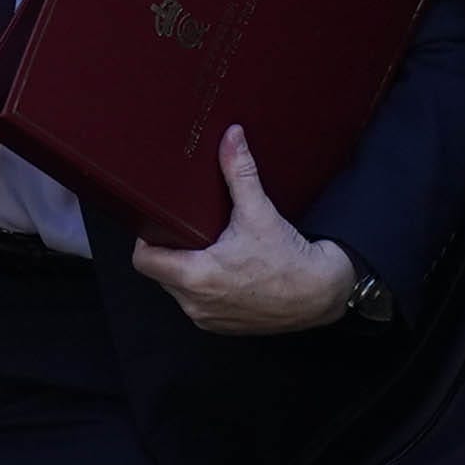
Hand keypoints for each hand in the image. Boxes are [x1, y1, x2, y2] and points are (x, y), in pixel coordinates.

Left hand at [130, 125, 355, 334]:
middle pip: (161, 273)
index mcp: (196, 277)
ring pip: (178, 290)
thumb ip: (239, 171)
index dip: (146, 240)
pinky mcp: (221, 327)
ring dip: (186, 271)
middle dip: (170, 251)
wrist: (320, 294)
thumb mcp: (259, 212)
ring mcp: (208, 319)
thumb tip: (231, 137)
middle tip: (186, 230)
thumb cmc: (288, 259)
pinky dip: (204, 289)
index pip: (144, 261)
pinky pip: (198, 304)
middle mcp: (195, 304)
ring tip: (205, 248)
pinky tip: (222, 270)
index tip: (158, 224)